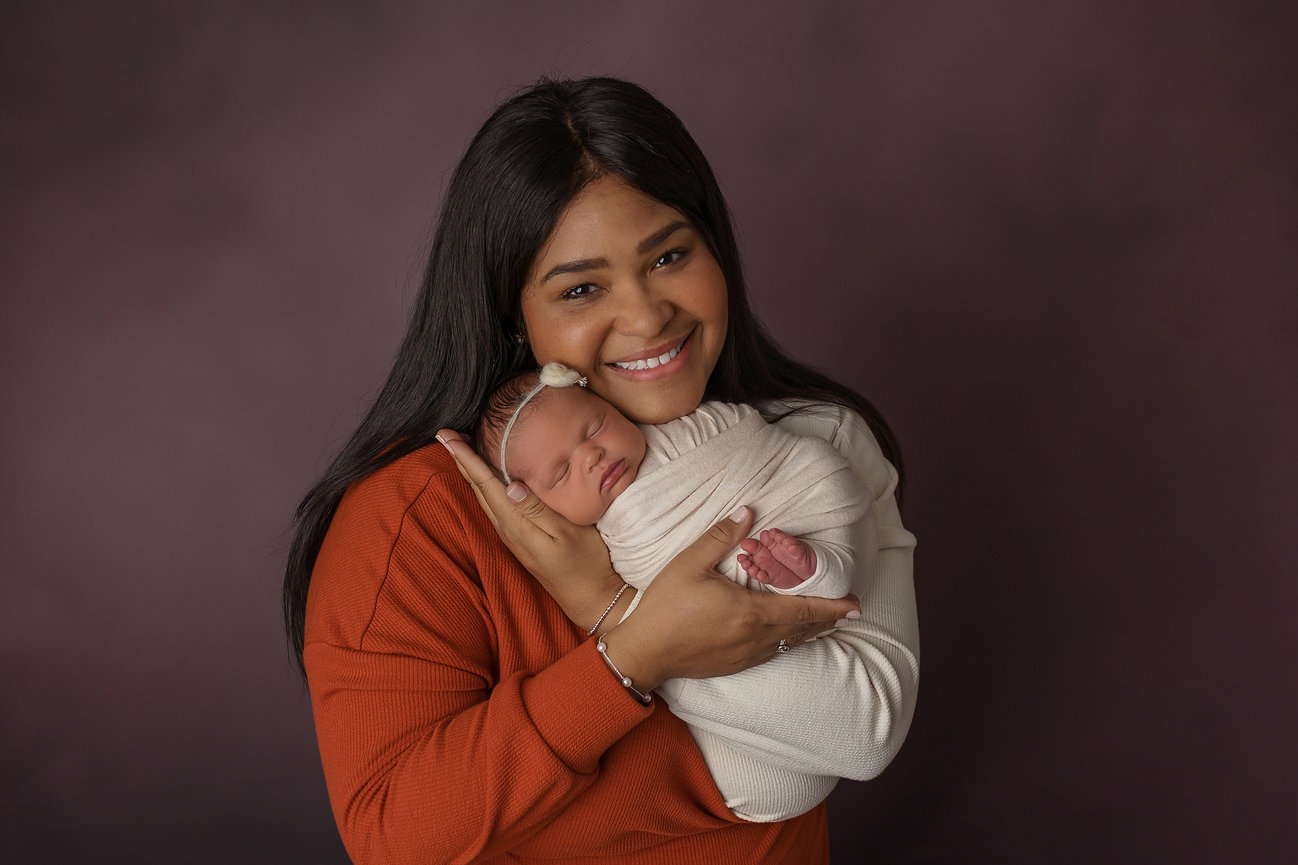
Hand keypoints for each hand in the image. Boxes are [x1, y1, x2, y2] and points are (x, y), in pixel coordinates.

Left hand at [437, 429, 625, 629]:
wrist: (591, 597)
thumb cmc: (586, 564)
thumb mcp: (567, 533)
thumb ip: (538, 510)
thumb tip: (510, 486)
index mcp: (516, 523)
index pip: (484, 484)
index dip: (465, 458)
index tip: (445, 436)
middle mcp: (508, 529)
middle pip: (477, 488)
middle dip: (461, 460)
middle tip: (446, 435)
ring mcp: (513, 535)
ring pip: (484, 497)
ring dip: (471, 472)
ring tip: (461, 450)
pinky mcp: (521, 538)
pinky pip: (495, 505)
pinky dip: (485, 485)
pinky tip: (488, 479)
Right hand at [601, 507, 860, 690]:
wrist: (643, 652)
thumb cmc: (663, 607)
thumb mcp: (689, 564)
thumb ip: (721, 538)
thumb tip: (748, 513)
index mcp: (749, 613)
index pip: (802, 608)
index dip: (831, 606)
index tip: (854, 603)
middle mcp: (754, 638)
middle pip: (801, 628)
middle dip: (828, 618)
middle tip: (851, 610)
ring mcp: (745, 655)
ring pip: (788, 643)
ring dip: (810, 631)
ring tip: (828, 621)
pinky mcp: (735, 664)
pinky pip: (773, 652)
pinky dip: (789, 641)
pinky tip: (789, 636)